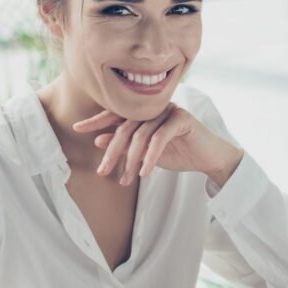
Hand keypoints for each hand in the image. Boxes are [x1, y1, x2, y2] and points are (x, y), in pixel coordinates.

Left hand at [72, 103, 242, 186]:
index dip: (97, 121)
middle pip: (125, 127)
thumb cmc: (179, 152)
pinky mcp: (182, 119)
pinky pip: (160, 138)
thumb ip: (126, 145)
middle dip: (112, 152)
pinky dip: (150, 157)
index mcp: (145, 111)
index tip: (77, 128)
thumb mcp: (147, 152)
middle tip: (102, 172)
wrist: (209, 156)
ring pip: (141, 135)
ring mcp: (169, 110)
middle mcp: (155, 107)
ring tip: (126, 180)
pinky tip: (145, 172)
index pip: (116, 114)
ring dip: (131, 161)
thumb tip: (99, 140)